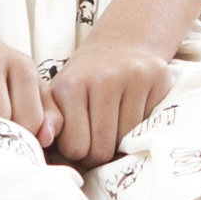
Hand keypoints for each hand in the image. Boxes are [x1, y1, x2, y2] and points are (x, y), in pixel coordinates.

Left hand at [44, 34, 172, 168]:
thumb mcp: (60, 95)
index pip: (75, 148)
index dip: (78, 153)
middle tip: (98, 143)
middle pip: (102, 149)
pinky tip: (130, 113)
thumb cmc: (85, 78)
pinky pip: (147, 124)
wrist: (120, 44)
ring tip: (113, 128)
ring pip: (126, 140)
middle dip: (99, 155)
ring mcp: (131, 76)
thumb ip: (50, 121)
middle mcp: (102, 79)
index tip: (81, 144)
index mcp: (71, 86)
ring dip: (120, 142)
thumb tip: (45, 139)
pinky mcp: (155, 77)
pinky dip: (138, 127)